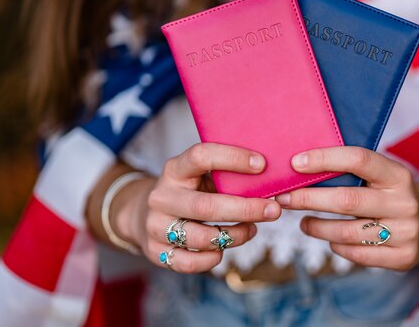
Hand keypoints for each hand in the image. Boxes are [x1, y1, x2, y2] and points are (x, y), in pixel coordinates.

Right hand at [114, 143, 281, 272]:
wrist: (145, 213)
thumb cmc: (189, 191)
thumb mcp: (201, 175)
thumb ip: (226, 177)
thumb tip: (269, 180)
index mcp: (174, 169)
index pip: (201, 156)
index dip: (233, 159)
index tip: (261, 165)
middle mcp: (162, 197)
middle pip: (206, 206)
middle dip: (245, 209)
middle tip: (273, 209)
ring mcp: (156, 226)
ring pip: (202, 238)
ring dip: (235, 236)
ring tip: (252, 229)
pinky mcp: (156, 252)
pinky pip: (191, 263)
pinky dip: (214, 258)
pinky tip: (225, 248)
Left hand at [275, 147, 418, 270]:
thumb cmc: (390, 193)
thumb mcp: (381, 175)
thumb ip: (351, 170)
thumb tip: (300, 166)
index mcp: (398, 174)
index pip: (359, 160)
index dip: (325, 159)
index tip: (295, 163)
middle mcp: (404, 202)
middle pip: (346, 200)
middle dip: (308, 198)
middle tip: (283, 198)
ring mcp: (405, 232)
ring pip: (347, 232)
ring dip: (316, 227)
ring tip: (302, 222)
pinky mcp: (402, 258)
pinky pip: (357, 254)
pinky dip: (336, 246)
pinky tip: (328, 239)